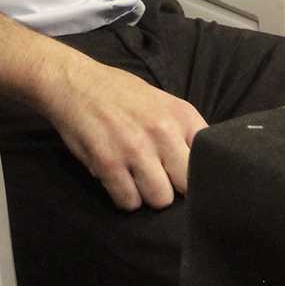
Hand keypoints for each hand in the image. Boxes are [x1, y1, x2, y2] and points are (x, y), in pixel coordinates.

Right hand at [36, 53, 208, 210]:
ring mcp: (136, 148)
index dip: (200, 173)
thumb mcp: (162, 102)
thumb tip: (201, 168)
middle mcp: (163, 131)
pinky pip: (129, 202)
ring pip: (160, 199)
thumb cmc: (120, 94)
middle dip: (175, 188)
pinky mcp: (108, 163)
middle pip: (188, 185)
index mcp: (182, 114)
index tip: (186, 175)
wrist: (75, 83)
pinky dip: (124, 198)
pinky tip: (119, 181)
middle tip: (161, 180)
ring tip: (137, 180)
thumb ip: (183, 132)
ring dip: (148, 196)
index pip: (209, 158)